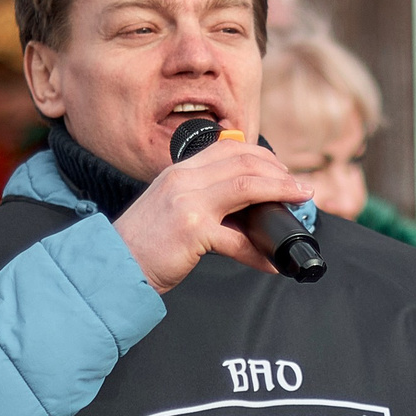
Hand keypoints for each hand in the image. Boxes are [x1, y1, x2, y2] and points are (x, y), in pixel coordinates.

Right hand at [111, 134, 313, 292]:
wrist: (114, 268)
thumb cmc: (144, 245)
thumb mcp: (170, 209)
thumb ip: (198, 200)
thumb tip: (239, 211)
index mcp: (178, 171)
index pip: (227, 147)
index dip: (261, 155)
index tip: (281, 170)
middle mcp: (183, 179)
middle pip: (243, 161)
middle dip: (279, 172)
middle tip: (301, 188)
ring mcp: (188, 202)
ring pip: (247, 186)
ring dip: (281, 192)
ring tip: (301, 202)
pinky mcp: (193, 230)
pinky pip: (239, 239)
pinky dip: (260, 251)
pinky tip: (272, 261)